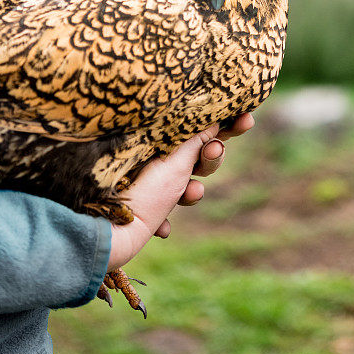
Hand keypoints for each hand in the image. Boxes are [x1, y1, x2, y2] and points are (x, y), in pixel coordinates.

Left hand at [107, 113, 253, 270]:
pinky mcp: (141, 212)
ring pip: (184, 184)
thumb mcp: (175, 163)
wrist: (107, 236)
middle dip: (212, 156)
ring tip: (192, 192)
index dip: (226, 123)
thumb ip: (198, 140)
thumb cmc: (140, 194)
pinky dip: (166, 219)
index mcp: (161, 139)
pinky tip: (163, 227)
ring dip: (194, 189)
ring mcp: (147, 185)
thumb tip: (215, 117)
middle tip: (214, 150)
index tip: (247, 118)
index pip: (200, 125)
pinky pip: (163, 213)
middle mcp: (153, 158)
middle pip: (196, 154)